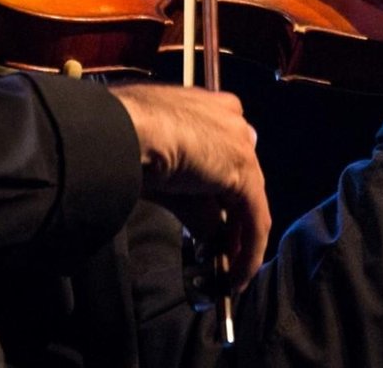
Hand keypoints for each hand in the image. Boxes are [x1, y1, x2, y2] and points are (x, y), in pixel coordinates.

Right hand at [108, 82, 268, 289]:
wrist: (129, 128)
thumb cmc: (126, 134)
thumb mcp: (160, 168)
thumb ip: (189, 199)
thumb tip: (206, 233)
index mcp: (208, 106)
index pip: (223, 151)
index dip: (219, 189)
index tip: (211, 215)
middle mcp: (231, 119)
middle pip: (240, 176)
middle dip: (232, 217)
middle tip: (221, 249)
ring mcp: (240, 144)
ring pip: (250, 199)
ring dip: (241, 239)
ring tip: (230, 271)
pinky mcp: (244, 172)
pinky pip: (255, 219)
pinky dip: (249, 251)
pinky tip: (237, 275)